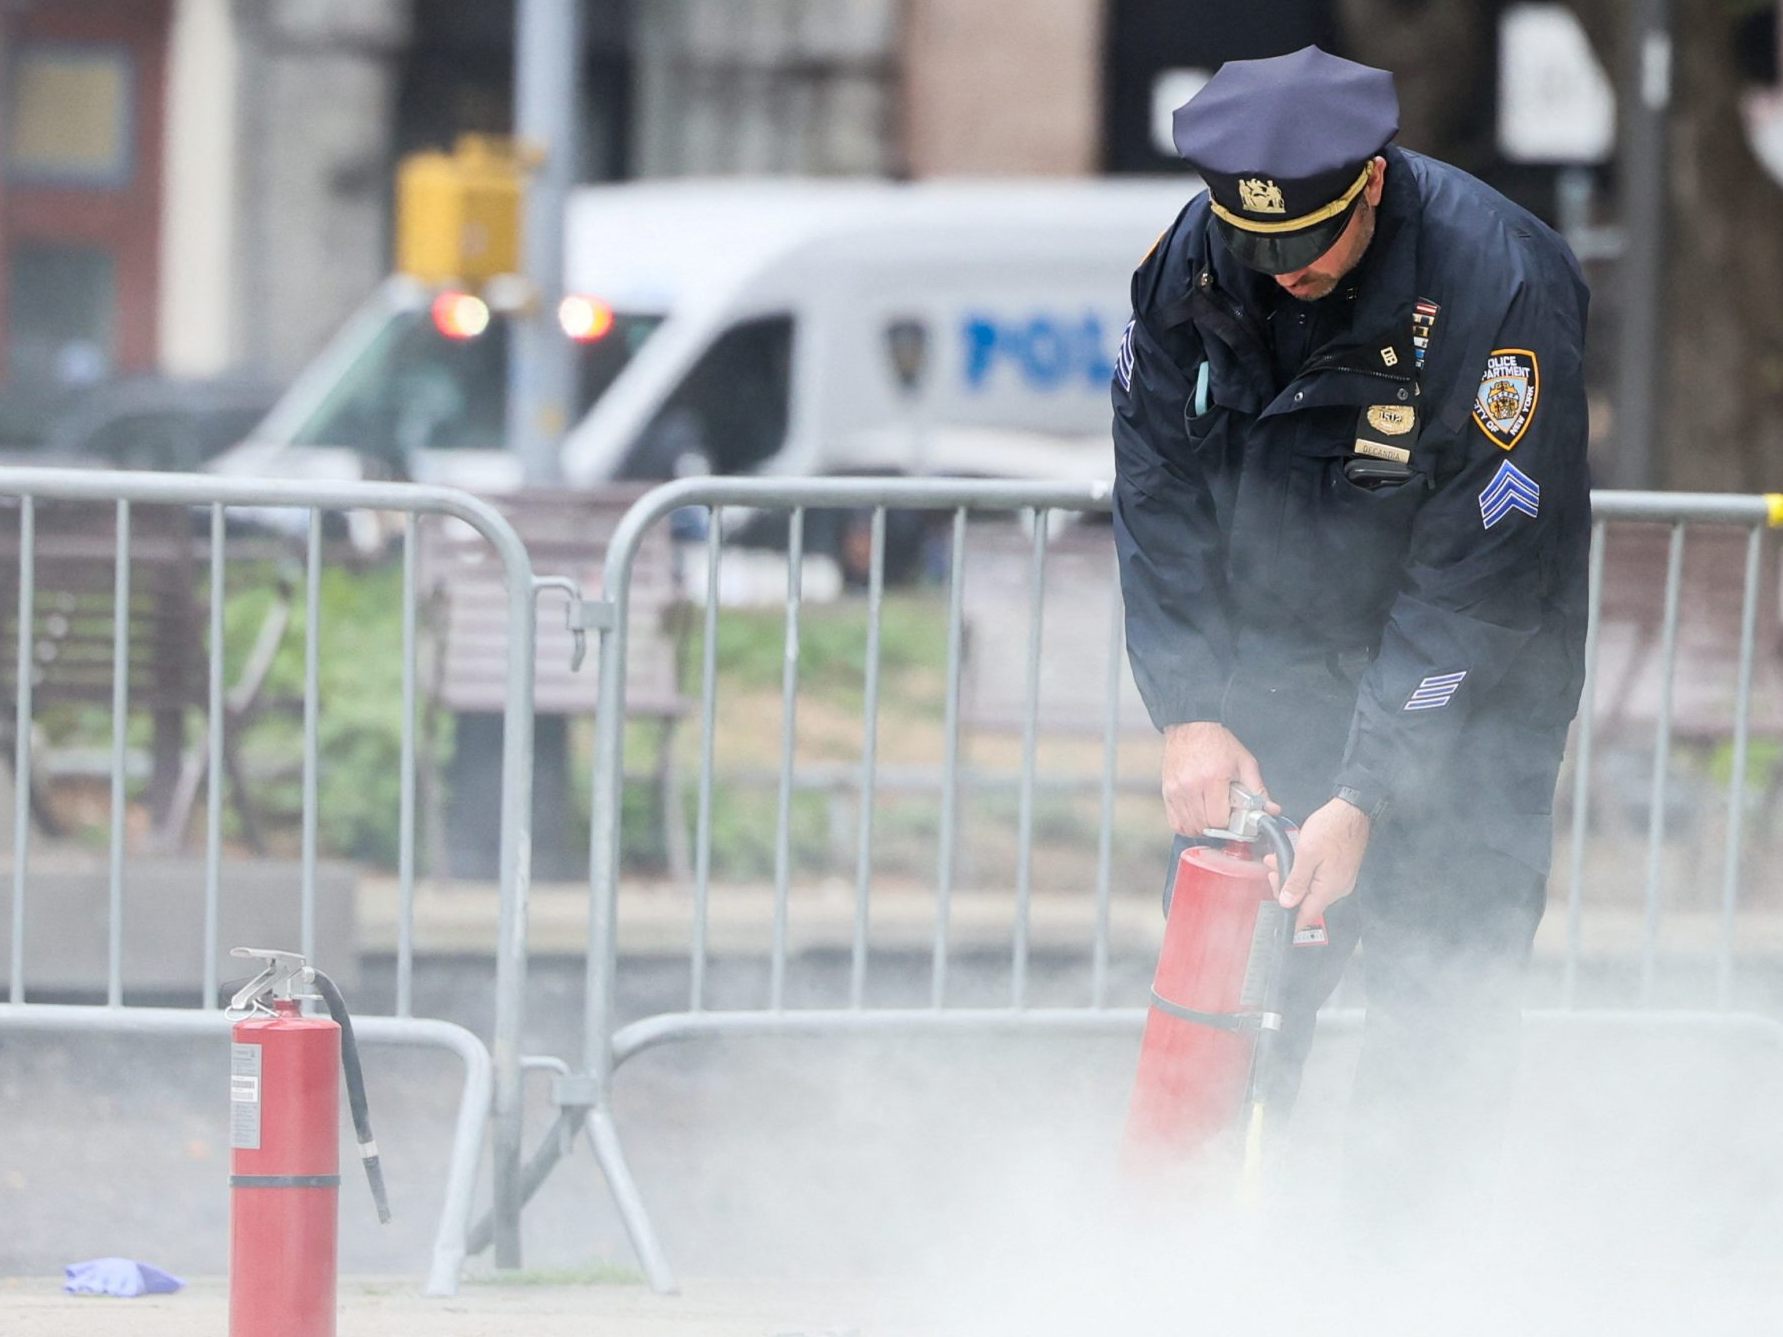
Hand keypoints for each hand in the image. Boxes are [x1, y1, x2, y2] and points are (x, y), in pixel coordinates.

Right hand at [1160, 721, 1276, 835]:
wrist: (1192, 727)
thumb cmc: (1218, 743)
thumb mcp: (1244, 763)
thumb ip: (1258, 789)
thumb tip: (1270, 810)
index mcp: (1213, 779)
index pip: (1218, 820)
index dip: (1229, 824)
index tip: (1233, 818)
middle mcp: (1191, 787)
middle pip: (1204, 826)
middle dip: (1217, 826)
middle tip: (1224, 816)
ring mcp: (1176, 791)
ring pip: (1189, 827)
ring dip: (1202, 828)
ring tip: (1210, 816)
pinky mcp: (1167, 792)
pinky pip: (1175, 822)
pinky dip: (1186, 826)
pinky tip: (1196, 817)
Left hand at [1273, 797, 1370, 930]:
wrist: (1352, 810)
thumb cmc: (1330, 828)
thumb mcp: (1306, 853)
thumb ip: (1296, 881)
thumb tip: (1287, 903)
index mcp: (1329, 889)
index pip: (1308, 915)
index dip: (1290, 917)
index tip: (1276, 916)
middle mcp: (1338, 889)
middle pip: (1307, 901)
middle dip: (1286, 887)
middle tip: (1272, 870)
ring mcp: (1341, 880)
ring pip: (1311, 887)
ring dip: (1292, 875)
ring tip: (1276, 860)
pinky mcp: (1340, 870)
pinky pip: (1318, 877)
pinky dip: (1304, 870)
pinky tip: (1292, 857)